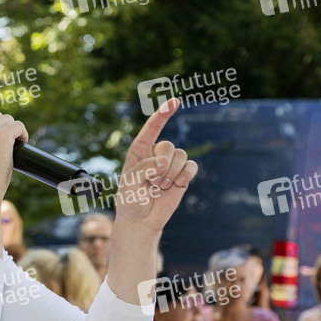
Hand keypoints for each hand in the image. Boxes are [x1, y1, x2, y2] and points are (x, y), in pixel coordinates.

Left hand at [114, 98, 197, 232]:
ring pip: (180, 156)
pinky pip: (191, 166)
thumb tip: (164, 160)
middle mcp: (156, 153)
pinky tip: (177, 184)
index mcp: (139, 150)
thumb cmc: (130, 199)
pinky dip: (185, 175)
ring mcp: (171, 163)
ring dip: (171, 174)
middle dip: (161, 166)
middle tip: (152, 183)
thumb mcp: (129, 184)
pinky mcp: (182, 173)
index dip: (163, 114)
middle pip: (168, 146)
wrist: (142, 218)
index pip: (151, 128)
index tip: (174, 101)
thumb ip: (143, 168)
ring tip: (160, 187)